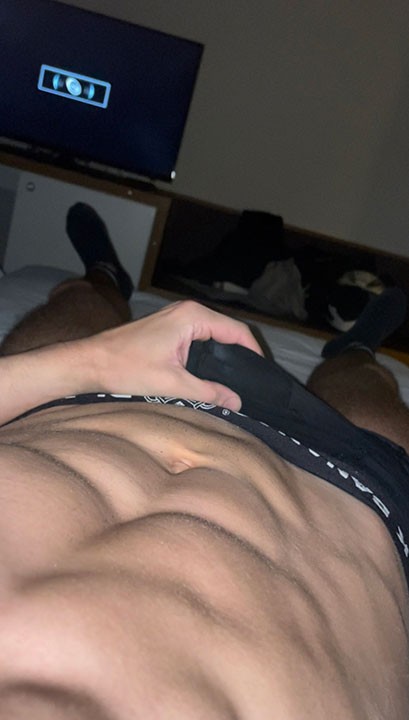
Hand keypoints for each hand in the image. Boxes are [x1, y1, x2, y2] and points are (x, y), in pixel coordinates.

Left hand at [92, 300, 262, 410]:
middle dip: (240, 355)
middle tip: (250, 382)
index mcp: (192, 317)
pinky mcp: (168, 328)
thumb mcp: (172, 384)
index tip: (261, 376)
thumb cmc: (125, 368)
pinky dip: (208, 354)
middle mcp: (187, 311)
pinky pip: (199, 338)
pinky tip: (211, 374)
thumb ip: (209, 392)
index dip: (253, 353)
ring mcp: (176, 318)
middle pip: (227, 331)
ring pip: (213, 335)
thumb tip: (237, 402)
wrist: (89, 362)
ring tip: (236, 380)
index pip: (237, 331)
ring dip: (224, 355)